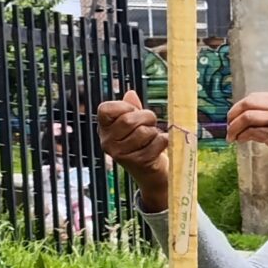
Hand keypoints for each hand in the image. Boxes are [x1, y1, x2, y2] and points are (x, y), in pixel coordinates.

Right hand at [96, 86, 171, 210]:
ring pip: (145, 132)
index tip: (132, 113)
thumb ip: (131, 108)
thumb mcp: (135, 124)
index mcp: (104, 129)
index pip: (105, 109)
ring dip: (155, 132)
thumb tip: (130, 94)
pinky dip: (164, 141)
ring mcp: (121, 154)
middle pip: (129, 120)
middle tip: (151, 124)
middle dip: (147, 118)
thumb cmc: (142, 143)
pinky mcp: (138, 163)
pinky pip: (157, 142)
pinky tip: (159, 147)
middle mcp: (107, 142)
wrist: (151, 173)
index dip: (124, 107)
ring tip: (153, 139)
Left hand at [225, 90, 267, 174]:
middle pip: (248, 103)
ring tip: (231, 136)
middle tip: (228, 125)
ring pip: (247, 117)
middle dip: (233, 114)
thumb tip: (250, 116)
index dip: (240, 106)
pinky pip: (252, 132)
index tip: (233, 117)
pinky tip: (240, 141)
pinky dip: (242, 136)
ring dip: (234, 128)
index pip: (255, 96)